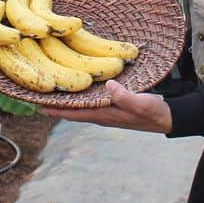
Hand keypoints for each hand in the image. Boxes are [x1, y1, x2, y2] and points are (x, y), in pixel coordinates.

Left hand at [42, 80, 171, 133]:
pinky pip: (89, 99)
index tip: (36, 104)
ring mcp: (106, 109)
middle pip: (71, 109)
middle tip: (36, 91)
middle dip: (54, 103)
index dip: (54, 109)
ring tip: (51, 86)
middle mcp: (101, 113)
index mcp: (103, 115)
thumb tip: (108, 85)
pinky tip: (76, 85)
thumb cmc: (154, 112)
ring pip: (79, 104)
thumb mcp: (141, 103)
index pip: (72, 113)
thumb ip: (125, 96)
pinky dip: (79, 93)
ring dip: (65, 97)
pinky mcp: (112, 103)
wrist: (167, 117)